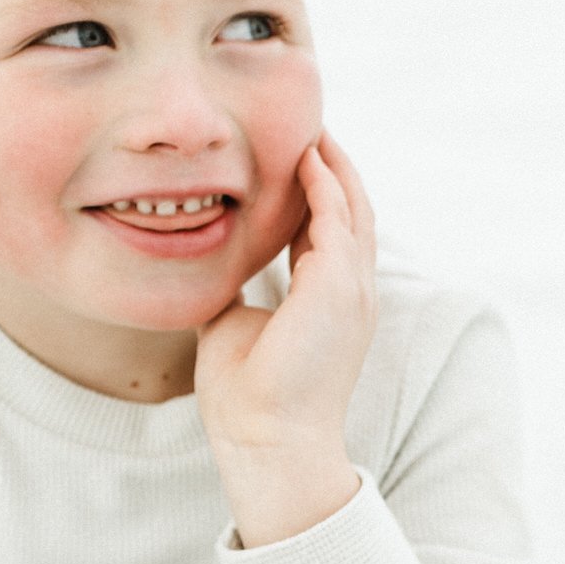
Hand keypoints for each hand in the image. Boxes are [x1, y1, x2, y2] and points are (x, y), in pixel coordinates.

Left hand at [196, 132, 378, 546]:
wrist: (264, 438)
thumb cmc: (248, 397)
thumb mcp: (234, 326)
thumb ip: (233, 290)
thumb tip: (211, 266)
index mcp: (329, 303)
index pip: (329, 233)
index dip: (315, 194)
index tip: (294, 157)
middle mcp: (351, 293)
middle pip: (352, 212)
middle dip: (334, 167)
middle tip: (312, 124)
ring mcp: (352, 290)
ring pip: (353, 208)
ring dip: (335, 165)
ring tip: (314, 127)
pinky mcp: (338, 288)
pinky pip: (338, 218)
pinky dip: (325, 183)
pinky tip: (307, 155)